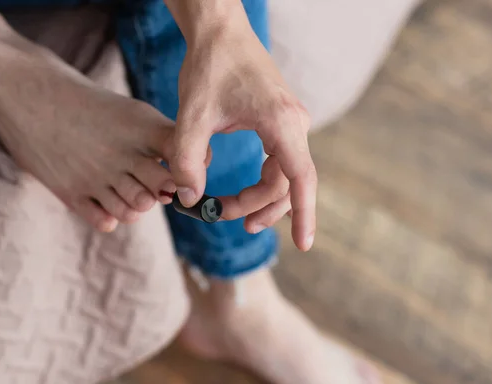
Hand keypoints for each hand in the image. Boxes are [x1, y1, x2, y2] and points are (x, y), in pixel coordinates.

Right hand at [0, 54, 182, 231]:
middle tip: (152, 184)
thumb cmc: (87, 104)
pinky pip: (105, 222)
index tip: (182, 173)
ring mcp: (95, 175)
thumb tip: (194, 167)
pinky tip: (104, 200)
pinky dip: (111, 218)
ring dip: (137, 206)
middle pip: (162, 190)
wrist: (27, 91)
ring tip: (126, 190)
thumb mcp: (130, 111)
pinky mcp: (70, 192)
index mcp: (142, 128)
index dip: (189, 171)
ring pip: (136, 211)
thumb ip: (162, 138)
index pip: (183, 159)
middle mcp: (122, 154)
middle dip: (163, 192)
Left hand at [169, 16, 316, 250]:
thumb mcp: (191, 116)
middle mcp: (293, 123)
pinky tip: (243, 191)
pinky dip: (262, 181)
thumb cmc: (208, 66)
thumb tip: (190, 199)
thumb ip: (187, 160)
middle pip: (287, 183)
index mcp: (280, 123)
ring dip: (260, 197)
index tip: (304, 245)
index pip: (301, 179)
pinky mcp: (279, 120)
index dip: (304, 214)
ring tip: (229, 211)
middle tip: (221, 215)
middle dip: (257, 206)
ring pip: (284, 175)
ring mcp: (289, 122)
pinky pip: (279, 161)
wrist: (219, 30)